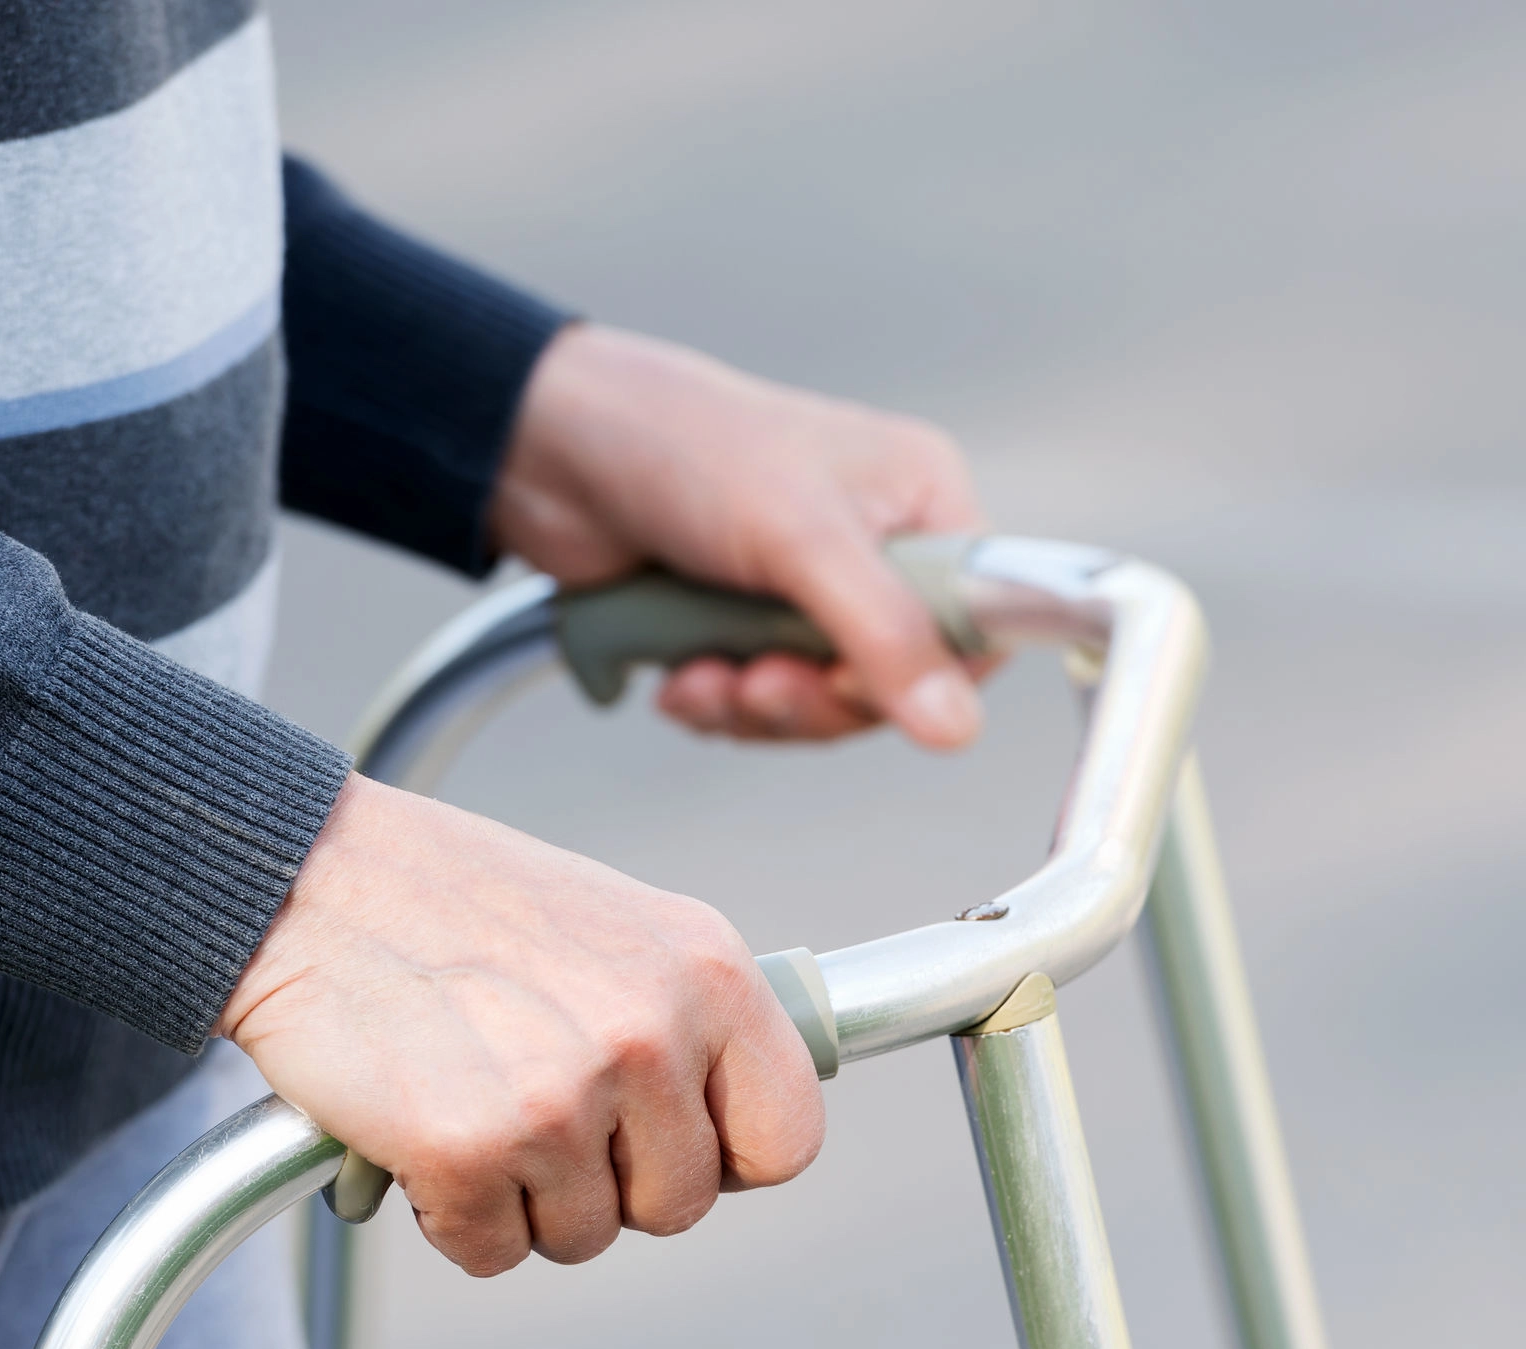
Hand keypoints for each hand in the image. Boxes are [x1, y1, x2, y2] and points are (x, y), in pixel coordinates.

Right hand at [220, 775, 824, 1275]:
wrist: (307, 877)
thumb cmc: (451, 900)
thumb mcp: (616, 925)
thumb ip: (685, 1017)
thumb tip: (733, 1120)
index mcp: (707, 972)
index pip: (787, 1137)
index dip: (725, 1157)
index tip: (669, 1141)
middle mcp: (649, 1035)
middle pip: (680, 1204)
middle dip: (608, 1183)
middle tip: (538, 1109)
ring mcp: (561, 1098)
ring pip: (583, 1237)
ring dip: (522, 1197)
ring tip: (474, 1098)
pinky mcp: (468, 1151)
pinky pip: (490, 1251)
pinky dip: (448, 1214)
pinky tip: (422, 1130)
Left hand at [491, 323, 989, 748]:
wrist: (547, 451)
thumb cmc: (680, 445)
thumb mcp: (798, 538)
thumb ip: (883, 633)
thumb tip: (956, 727)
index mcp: (920, 501)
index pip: (978, 623)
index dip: (924, 675)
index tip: (851, 680)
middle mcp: (874, 548)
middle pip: (893, 683)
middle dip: (812, 699)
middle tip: (759, 683)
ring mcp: (805, 591)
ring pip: (820, 704)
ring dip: (754, 708)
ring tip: (703, 675)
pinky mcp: (742, 626)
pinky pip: (760, 705)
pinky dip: (717, 705)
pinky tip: (679, 676)